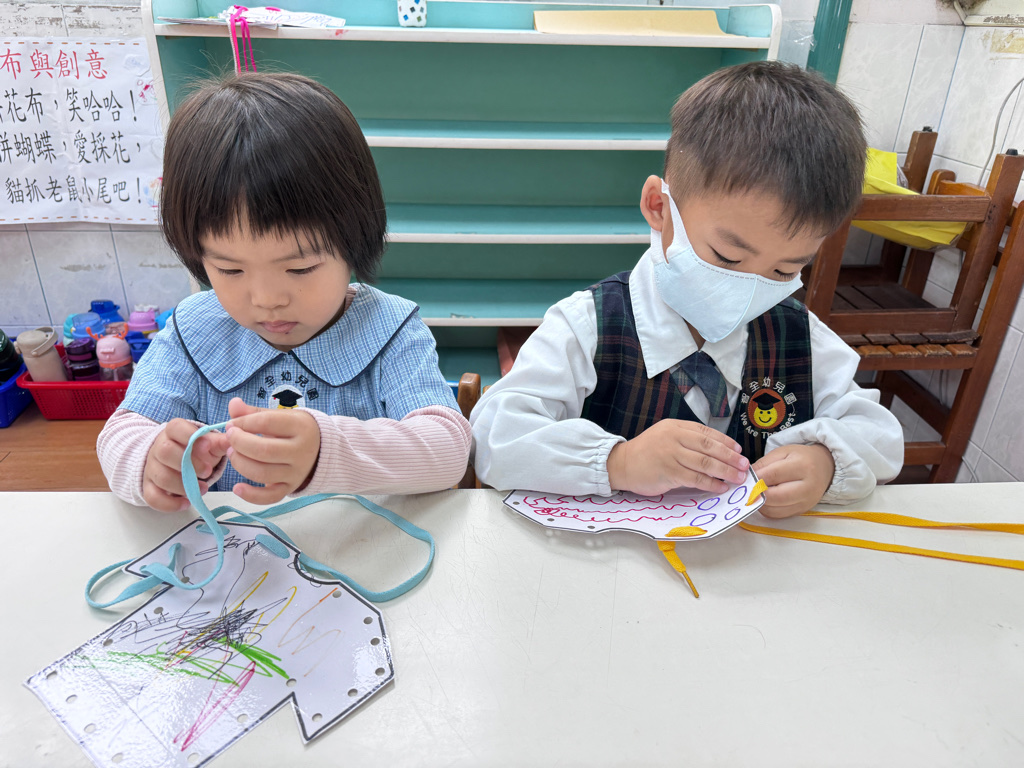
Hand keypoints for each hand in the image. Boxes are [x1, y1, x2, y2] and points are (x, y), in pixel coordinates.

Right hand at [143, 419, 229, 511]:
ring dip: (184, 486)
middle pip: (165, 452)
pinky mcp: (149, 486)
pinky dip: (170, 504)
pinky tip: (186, 503)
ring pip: (161, 476)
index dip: (190, 436)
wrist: (177, 461)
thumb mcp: (209, 443)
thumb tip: (232, 440)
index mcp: (173, 432)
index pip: (175, 427)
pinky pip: (152, 497)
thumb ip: (219, 442)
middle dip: (189, 464)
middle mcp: (158, 448)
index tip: (207, 446)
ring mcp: (152, 468)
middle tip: (207, 472)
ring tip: (203, 489)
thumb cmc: (195, 450)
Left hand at [224, 397, 320, 504]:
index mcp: (301, 427)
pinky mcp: (290, 487)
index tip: (232, 424)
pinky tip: (237, 487)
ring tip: (233, 454)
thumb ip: (254, 412)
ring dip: (240, 464)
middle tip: (230, 438)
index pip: (267, 423)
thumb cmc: (294, 430)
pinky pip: (271, 497)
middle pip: (264, 450)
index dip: (244, 423)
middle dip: (239, 443)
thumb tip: (233, 404)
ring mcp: (296, 472)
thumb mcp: (279, 416)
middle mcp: (301, 451)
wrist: (320, 449)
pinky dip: (252, 496)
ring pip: (263, 473)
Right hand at [606, 419, 748, 495]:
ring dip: (725, 471)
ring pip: (705, 463)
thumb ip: (687, 439)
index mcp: (676, 427)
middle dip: (730, 457)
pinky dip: (711, 483)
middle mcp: (674, 438)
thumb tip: (716, 451)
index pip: (706, 432)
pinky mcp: (669, 472)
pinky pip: (696, 478)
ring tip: (737, 477)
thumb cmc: (646, 452)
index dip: (725, 442)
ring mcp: (671, 455)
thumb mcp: (665, 436)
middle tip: (743, 465)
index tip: (738, 450)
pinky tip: (720, 487)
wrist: (622, 464)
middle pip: (709, 447)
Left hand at [752, 443, 835, 517]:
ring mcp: (806, 502)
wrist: (824, 467)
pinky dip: (767, 509)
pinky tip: (764, 500)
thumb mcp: (783, 452)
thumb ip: (764, 464)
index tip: (745, 478)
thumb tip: (747, 477)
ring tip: (754, 494)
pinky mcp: (802, 510)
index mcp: (803, 466)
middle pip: (775, 496)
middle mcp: (807, 487)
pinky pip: (779, 515)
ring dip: (760, 503)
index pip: (773, 475)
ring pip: (775, 509)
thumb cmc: (801, 457)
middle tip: (748, 488)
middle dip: (757, 493)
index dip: (756, 478)